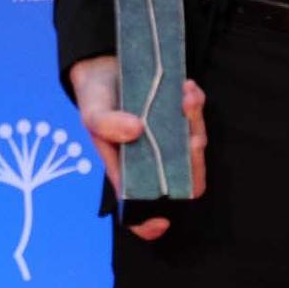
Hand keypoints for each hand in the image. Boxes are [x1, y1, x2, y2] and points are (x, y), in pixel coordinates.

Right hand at [69, 55, 205, 240]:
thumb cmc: (95, 99)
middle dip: (194, 160)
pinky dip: (196, 102)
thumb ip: (106, 124)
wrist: (104, 65)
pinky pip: (196, 115)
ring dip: (196, 120)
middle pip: (183, 174)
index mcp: (130, 168)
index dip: (150, 222)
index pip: (143, 203)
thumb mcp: (92, 114)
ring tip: (187, 94)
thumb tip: (136, 129)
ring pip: (194, 141)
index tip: (163, 221)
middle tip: (192, 139)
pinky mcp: (178, 113)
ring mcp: (169, 135)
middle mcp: (154, 156)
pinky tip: (187, 86)